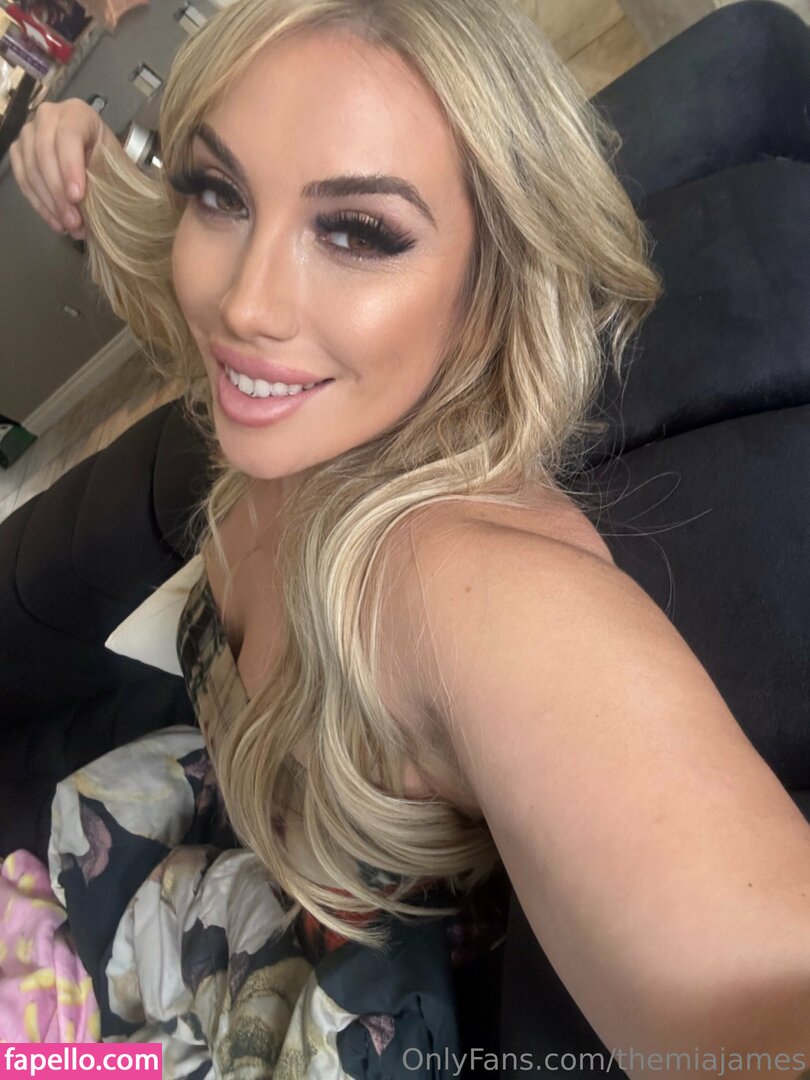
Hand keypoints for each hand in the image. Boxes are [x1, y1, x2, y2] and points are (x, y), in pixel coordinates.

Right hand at [8, 98, 115, 239]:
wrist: (95, 153)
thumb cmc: (108, 157)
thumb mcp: (114, 161)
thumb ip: (103, 175)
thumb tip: (94, 207)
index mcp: (76, 112)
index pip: (68, 136)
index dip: (70, 167)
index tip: (77, 197)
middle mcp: (48, 116)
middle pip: (44, 153)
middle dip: (59, 193)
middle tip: (74, 222)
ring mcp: (29, 133)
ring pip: (31, 169)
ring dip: (49, 203)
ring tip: (68, 226)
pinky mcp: (19, 152)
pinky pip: (23, 179)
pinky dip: (39, 204)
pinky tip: (55, 222)